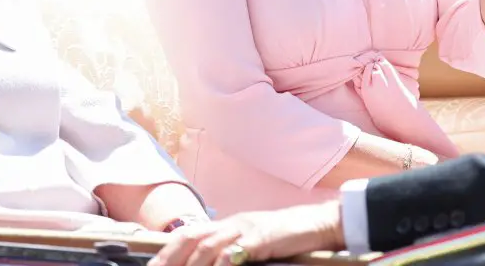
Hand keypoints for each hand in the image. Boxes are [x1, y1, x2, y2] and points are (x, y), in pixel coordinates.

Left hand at [151, 203, 344, 265]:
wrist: (319, 223)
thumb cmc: (286, 238)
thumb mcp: (251, 245)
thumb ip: (229, 254)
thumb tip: (211, 264)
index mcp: (226, 226)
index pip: (187, 236)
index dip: (165, 253)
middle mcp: (231, 224)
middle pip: (190, 238)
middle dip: (168, 259)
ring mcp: (246, 229)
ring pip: (209, 245)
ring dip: (191, 264)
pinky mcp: (264, 237)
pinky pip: (239, 249)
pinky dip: (224, 260)